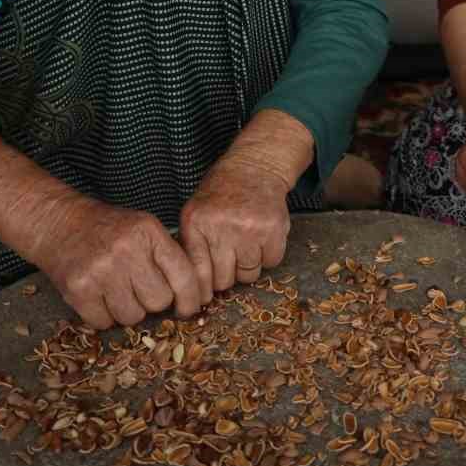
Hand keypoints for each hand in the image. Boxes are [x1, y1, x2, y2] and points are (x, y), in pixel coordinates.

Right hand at [32, 197, 204, 328]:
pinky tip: (97, 296)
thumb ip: (166, 256)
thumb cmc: (106, 229)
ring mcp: (101, 271)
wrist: (57, 223)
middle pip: (159, 301)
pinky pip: (104, 323)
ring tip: (115, 290)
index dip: (190, 299)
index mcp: (148, 233)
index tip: (188, 309)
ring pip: (133, 317)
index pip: (184, 276)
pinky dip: (102, 316)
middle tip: (137, 288)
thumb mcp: (142, 228)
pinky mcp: (78, 289)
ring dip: (127, 310)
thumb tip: (193, 297)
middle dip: (151, 301)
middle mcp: (126, 250)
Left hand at [179, 156, 291, 292]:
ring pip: (249, 274)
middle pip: (224, 280)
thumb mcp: (196, 213)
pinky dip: (269, 255)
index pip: (197, 272)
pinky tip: (262, 237)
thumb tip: (192, 290)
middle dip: (227, 274)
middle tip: (230, 257)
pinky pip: (271, 262)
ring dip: (248, 265)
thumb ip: (192, 247)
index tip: (204, 298)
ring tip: (246, 242)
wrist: (254, 167)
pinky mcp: (273, 229)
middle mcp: (221, 226)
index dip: (202, 290)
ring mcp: (249, 228)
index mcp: (196, 223)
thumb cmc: (222, 194)